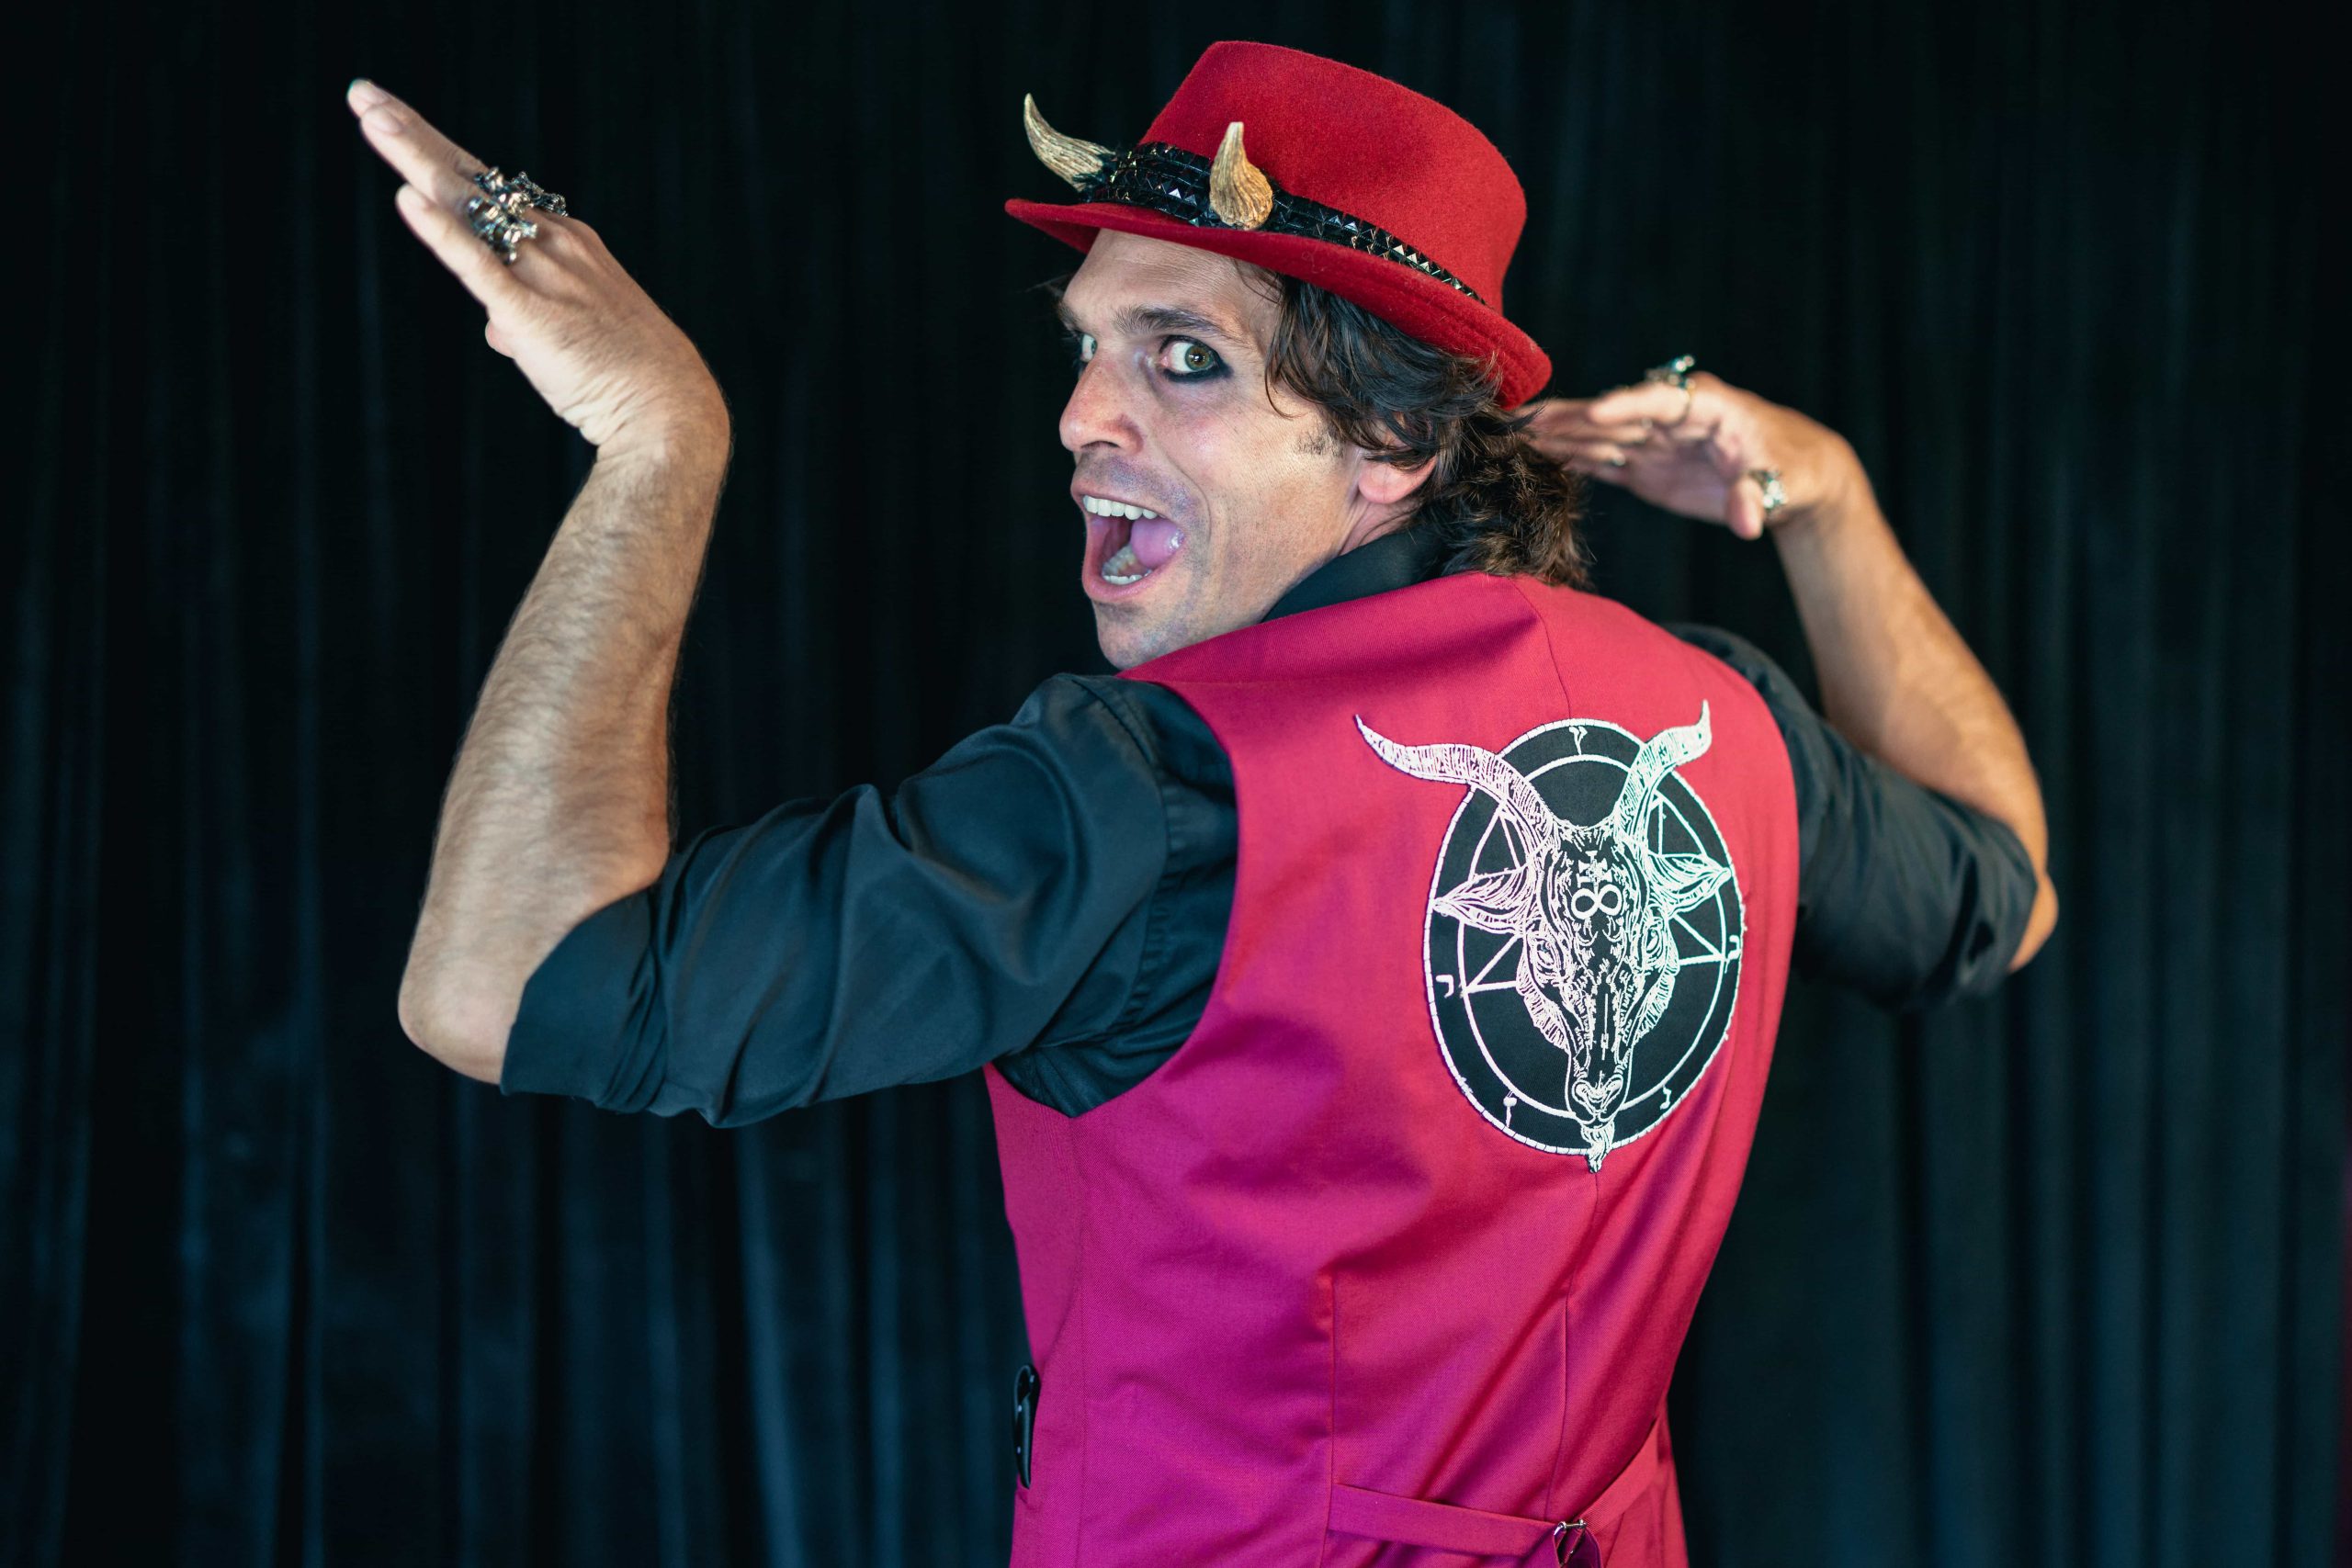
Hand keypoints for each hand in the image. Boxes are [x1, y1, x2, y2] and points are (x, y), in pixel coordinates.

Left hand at [345, 80, 726, 456]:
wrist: (670, 408)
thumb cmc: (625, 375)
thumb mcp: (573, 331)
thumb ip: (526, 318)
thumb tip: (498, 326)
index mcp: (567, 241)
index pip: (493, 188)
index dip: (441, 151)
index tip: (397, 120)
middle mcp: (554, 243)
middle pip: (472, 179)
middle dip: (413, 135)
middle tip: (365, 96)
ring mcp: (543, 274)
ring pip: (468, 208)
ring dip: (415, 159)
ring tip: (372, 120)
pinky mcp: (531, 314)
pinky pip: (479, 265)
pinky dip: (441, 232)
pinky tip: (408, 200)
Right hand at [1522, 369, 1858, 539]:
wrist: (1791, 478)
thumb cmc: (1793, 469)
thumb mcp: (1783, 482)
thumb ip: (1758, 496)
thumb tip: (1747, 519)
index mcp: (1706, 405)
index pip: (1661, 400)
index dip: (1628, 406)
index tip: (1596, 412)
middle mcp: (1671, 417)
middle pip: (1617, 415)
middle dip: (1574, 418)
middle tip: (1528, 419)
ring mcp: (1654, 441)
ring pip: (1600, 436)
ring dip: (1561, 437)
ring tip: (1516, 436)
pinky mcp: (1644, 467)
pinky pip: (1602, 460)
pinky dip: (1572, 460)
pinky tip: (1538, 457)